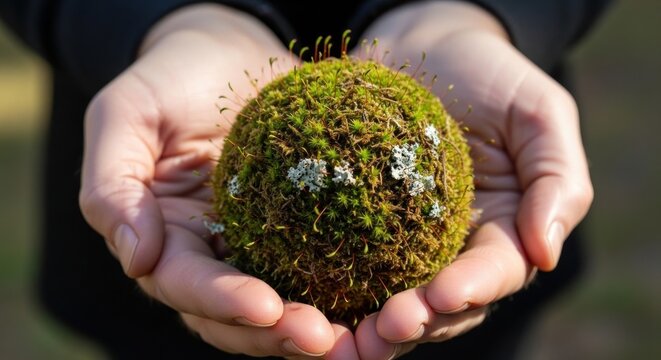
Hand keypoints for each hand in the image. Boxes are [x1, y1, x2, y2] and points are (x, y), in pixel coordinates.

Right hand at [79, 4, 358, 357]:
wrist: (227, 52)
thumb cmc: (171, 77)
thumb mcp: (124, 114)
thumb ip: (112, 186)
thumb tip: (136, 261)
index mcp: (163, 238)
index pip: (184, 284)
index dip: (221, 301)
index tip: (266, 306)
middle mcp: (210, 254)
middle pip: (235, 315)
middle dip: (275, 334)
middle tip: (325, 340)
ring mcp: (257, 244)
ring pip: (282, 304)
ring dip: (315, 327)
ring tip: (358, 340)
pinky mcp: (299, 227)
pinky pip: (322, 266)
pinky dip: (346, 289)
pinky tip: (379, 300)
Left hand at [352, 2, 592, 357]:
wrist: (423, 46)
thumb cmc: (489, 74)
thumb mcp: (538, 113)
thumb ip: (557, 180)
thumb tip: (546, 253)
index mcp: (504, 232)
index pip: (495, 272)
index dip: (472, 289)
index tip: (443, 294)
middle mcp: (453, 249)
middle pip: (440, 304)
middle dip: (415, 322)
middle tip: (384, 329)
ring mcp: (404, 243)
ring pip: (392, 298)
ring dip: (370, 324)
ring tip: (345, 339)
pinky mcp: (358, 227)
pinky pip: (346, 265)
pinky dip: (331, 289)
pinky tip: (305, 302)